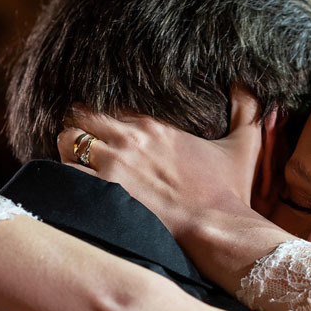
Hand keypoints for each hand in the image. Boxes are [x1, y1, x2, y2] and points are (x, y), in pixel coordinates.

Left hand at [57, 88, 271, 239]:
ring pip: (67, 140)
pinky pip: (67, 173)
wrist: (216, 226)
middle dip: (78, 126)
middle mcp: (130, 137)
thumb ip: (246, 109)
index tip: (101, 126)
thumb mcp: (243, 145)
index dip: (100, 114)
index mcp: (154, 124)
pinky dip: (64, 176)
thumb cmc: (228, 191)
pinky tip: (71, 184)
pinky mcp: (105, 191)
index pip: (109, 104)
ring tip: (72, 161)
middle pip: (81, 115)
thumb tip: (245, 83)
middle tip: (81, 141)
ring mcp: (114, 164)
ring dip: (66, 149)